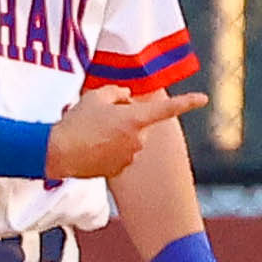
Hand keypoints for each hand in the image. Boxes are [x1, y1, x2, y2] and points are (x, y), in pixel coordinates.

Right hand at [46, 84, 204, 182]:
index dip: (187, 102)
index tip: (203, 99)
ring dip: (117, 133)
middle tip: (101, 115)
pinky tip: (90, 147)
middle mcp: (138, 140)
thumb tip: (126, 97)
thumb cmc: (77, 122)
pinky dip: (108, 149)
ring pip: (129, 138)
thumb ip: (117, 91)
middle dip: (126, 117)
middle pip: (139, 122)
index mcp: (136, 120)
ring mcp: (129, 157)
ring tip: (91, 132)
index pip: (166, 109)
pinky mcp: (118, 169)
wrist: (58, 152)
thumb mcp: (96, 96)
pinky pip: (119, 153)